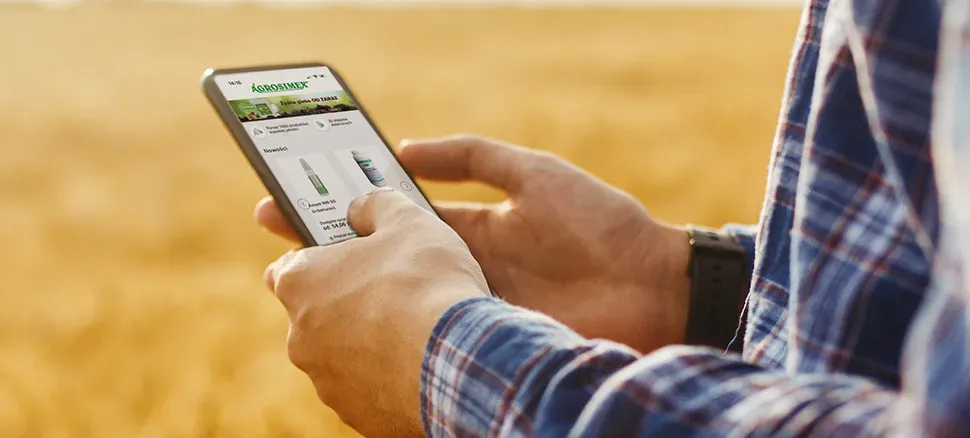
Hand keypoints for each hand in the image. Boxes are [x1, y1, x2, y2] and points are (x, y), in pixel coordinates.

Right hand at [256, 135, 690, 351]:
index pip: (390, 218)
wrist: (656, 287)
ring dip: (355, 306)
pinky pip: (433, 347)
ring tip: (297, 303)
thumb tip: (402, 149)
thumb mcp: (533, 172)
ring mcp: (471, 312)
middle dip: (332, 262)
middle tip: (272, 257)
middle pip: (385, 267)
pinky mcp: (486, 346)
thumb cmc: (599, 224)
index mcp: (469, 229)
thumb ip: (471, 155)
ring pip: (400, 310)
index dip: (341, 211)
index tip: (288, 201)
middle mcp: (461, 272)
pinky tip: (352, 347)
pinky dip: (395, 346)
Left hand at [265, 189, 489, 437]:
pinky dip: (387, 376)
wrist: (458, 357)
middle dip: (348, 303)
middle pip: (317, 313)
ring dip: (368, 342)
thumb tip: (364, 206)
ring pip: (342, 354)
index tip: (346, 255)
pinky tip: (419, 361)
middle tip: (391, 289)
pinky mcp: (355, 413)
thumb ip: (377, 205)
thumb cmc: (427, 282)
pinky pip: (367, 388)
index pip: (287, 266)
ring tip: (414, 329)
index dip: (318, 258)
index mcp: (300, 282)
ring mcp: (326, 380)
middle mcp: (300, 336)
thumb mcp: (408, 220)